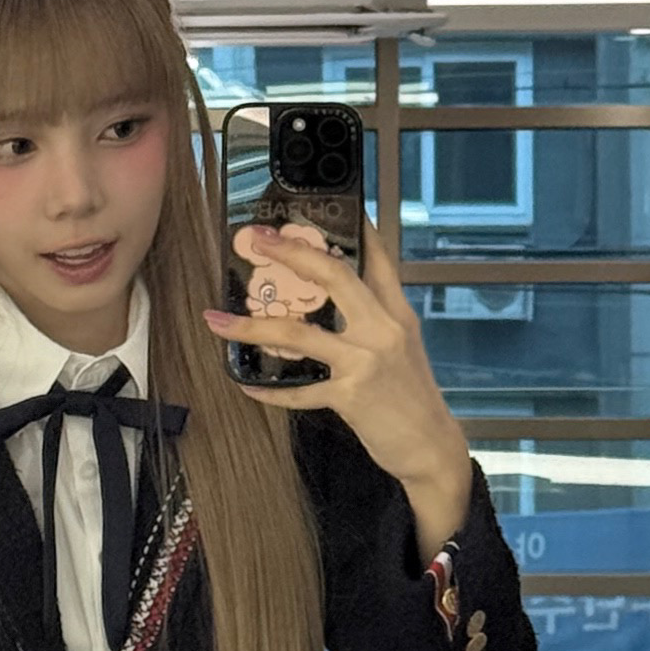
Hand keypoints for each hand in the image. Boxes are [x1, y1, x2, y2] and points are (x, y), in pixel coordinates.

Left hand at [204, 219, 475, 560]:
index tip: (326, 203)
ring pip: (299, 333)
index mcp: (396, 313)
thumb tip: (337, 294)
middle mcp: (383, 329)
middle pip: (334, 276)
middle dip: (291, 253)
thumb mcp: (402, 346)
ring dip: (252, 327)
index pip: (376, 258)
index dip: (353, 227)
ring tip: (217, 320)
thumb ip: (373, 318)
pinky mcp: (351, 395)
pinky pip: (299, 390)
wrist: (432, 447)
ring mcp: (366, 361)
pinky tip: (247, 386)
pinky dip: (269, 390)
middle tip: (258, 240)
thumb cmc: (411, 395)